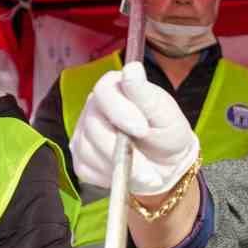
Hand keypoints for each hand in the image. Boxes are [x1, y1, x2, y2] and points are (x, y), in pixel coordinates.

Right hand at [71, 61, 199, 193]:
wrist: (165, 165)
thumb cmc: (167, 134)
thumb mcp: (167, 115)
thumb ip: (147, 95)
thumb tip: (132, 70)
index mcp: (115, 87)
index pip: (104, 91)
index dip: (121, 111)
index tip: (142, 130)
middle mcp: (94, 107)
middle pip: (94, 125)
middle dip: (122, 150)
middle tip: (148, 170)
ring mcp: (83, 132)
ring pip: (89, 150)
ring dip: (120, 168)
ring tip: (146, 175)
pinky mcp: (80, 157)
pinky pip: (86, 169)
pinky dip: (110, 177)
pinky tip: (128, 175)